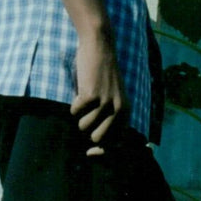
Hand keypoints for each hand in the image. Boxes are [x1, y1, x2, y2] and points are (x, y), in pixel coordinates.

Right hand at [70, 27, 127, 154]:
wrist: (100, 46)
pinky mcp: (91, 96)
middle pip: (97, 138)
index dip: (101, 152)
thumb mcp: (113, 96)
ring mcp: (105, 103)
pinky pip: (75, 112)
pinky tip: (80, 91)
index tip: (89, 154)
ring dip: (80, 116)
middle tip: (86, 115)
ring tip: (84, 100)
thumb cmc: (103, 74)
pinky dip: (74, 104)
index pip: (116, 142)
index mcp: (126, 112)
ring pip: (83, 126)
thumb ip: (109, 116)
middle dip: (88, 129)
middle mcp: (119, 109)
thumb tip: (95, 144)